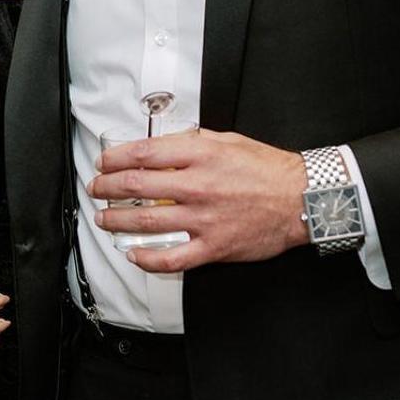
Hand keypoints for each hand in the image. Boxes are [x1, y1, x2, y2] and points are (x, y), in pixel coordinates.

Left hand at [88, 129, 309, 272]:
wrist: (301, 199)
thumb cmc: (268, 169)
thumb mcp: (228, 140)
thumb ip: (193, 142)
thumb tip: (163, 144)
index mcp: (200, 155)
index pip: (143, 153)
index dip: (116, 157)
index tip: (105, 161)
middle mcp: (198, 185)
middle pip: (136, 186)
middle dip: (108, 188)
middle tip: (97, 189)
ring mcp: (204, 218)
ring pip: (147, 222)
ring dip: (117, 221)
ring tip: (105, 219)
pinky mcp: (213, 246)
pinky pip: (172, 258)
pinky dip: (147, 259)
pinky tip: (134, 254)